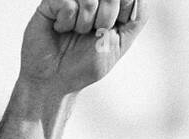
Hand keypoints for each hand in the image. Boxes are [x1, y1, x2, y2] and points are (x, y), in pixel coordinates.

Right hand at [19, 0, 148, 94]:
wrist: (55, 80)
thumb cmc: (85, 64)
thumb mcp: (120, 42)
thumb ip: (136, 16)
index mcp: (110, 5)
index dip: (121, 13)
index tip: (111, 30)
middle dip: (105, 20)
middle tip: (93, 33)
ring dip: (84, 24)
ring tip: (75, 32)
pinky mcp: (52, 0)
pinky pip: (68, 3)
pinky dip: (66, 23)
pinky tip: (60, 28)